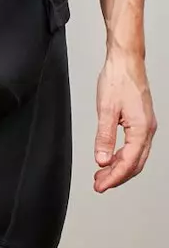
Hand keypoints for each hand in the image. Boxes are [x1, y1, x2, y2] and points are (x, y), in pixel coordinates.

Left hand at [93, 51, 156, 192]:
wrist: (126, 61)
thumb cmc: (118, 79)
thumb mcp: (106, 110)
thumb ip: (104, 137)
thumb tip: (102, 159)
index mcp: (141, 129)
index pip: (128, 163)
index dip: (114, 178)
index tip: (100, 186)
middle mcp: (148, 130)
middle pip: (135, 164)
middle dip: (117, 177)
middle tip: (99, 185)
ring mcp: (146, 126)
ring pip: (135, 156)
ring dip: (119, 168)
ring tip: (101, 175)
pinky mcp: (141, 121)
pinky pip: (134, 146)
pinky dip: (122, 156)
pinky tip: (110, 158)